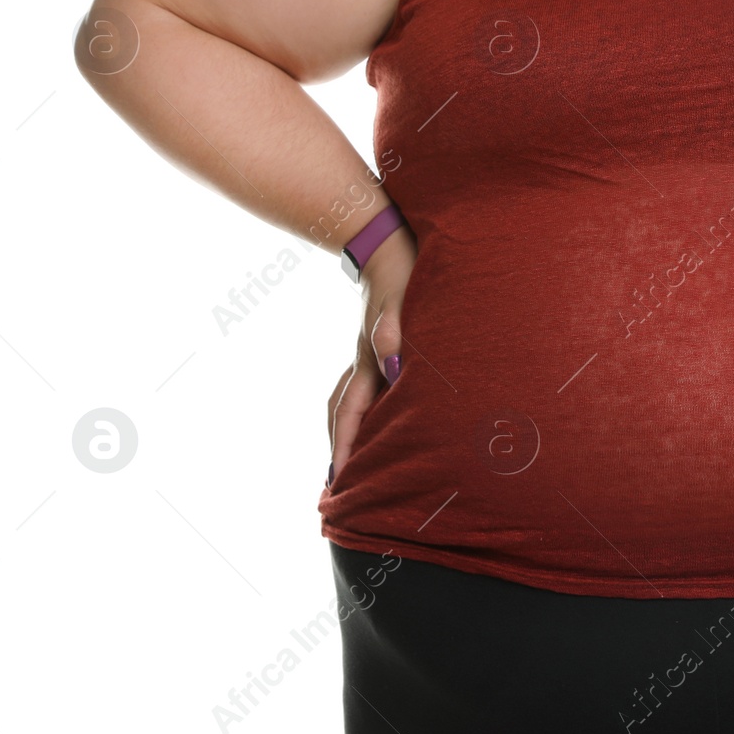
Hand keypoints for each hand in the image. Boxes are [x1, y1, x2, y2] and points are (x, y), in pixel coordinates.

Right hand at [326, 223, 416, 486]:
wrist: (385, 242)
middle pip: (340, 415)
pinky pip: (357, 390)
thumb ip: (395, 331)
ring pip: (344, 403)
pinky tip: (364, 422)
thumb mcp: (401, 300)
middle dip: (338, 452)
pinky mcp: (372, 347)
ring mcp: (364, 354)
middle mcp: (362, 361)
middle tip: (332, 491)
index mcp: (368, 358)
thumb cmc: (400, 273)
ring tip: (341, 467)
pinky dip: (354, 413)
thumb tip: (393, 368)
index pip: (352, 412)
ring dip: (342, 435)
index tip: (341, 481)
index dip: (348, 447)